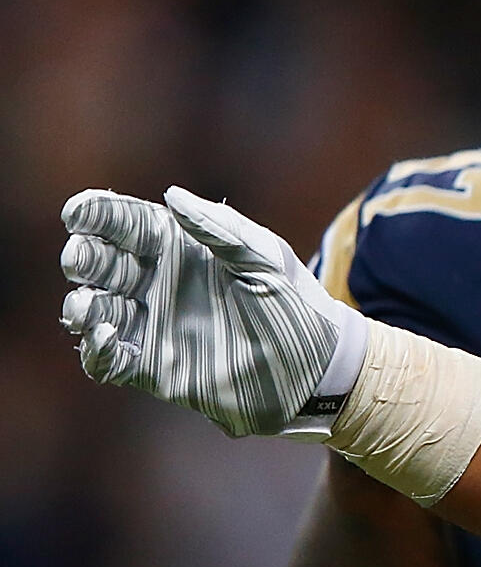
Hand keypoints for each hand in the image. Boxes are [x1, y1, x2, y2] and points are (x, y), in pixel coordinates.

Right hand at [60, 186, 364, 437]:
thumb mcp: (267, 261)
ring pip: (95, 310)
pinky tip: (105, 338)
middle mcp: (158, 283)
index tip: (78, 212)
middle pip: (101, 263)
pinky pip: (108, 359)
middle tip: (82, 259)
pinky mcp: (153, 367)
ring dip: (81, 306)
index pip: (126, 224)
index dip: (98, 214)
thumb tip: (172, 195)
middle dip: (84, 258)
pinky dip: (96, 350)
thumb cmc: (298, 307)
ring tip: (85, 305)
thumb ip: (222, 229)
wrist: (317, 371)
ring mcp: (152, 325)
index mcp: (181, 248)